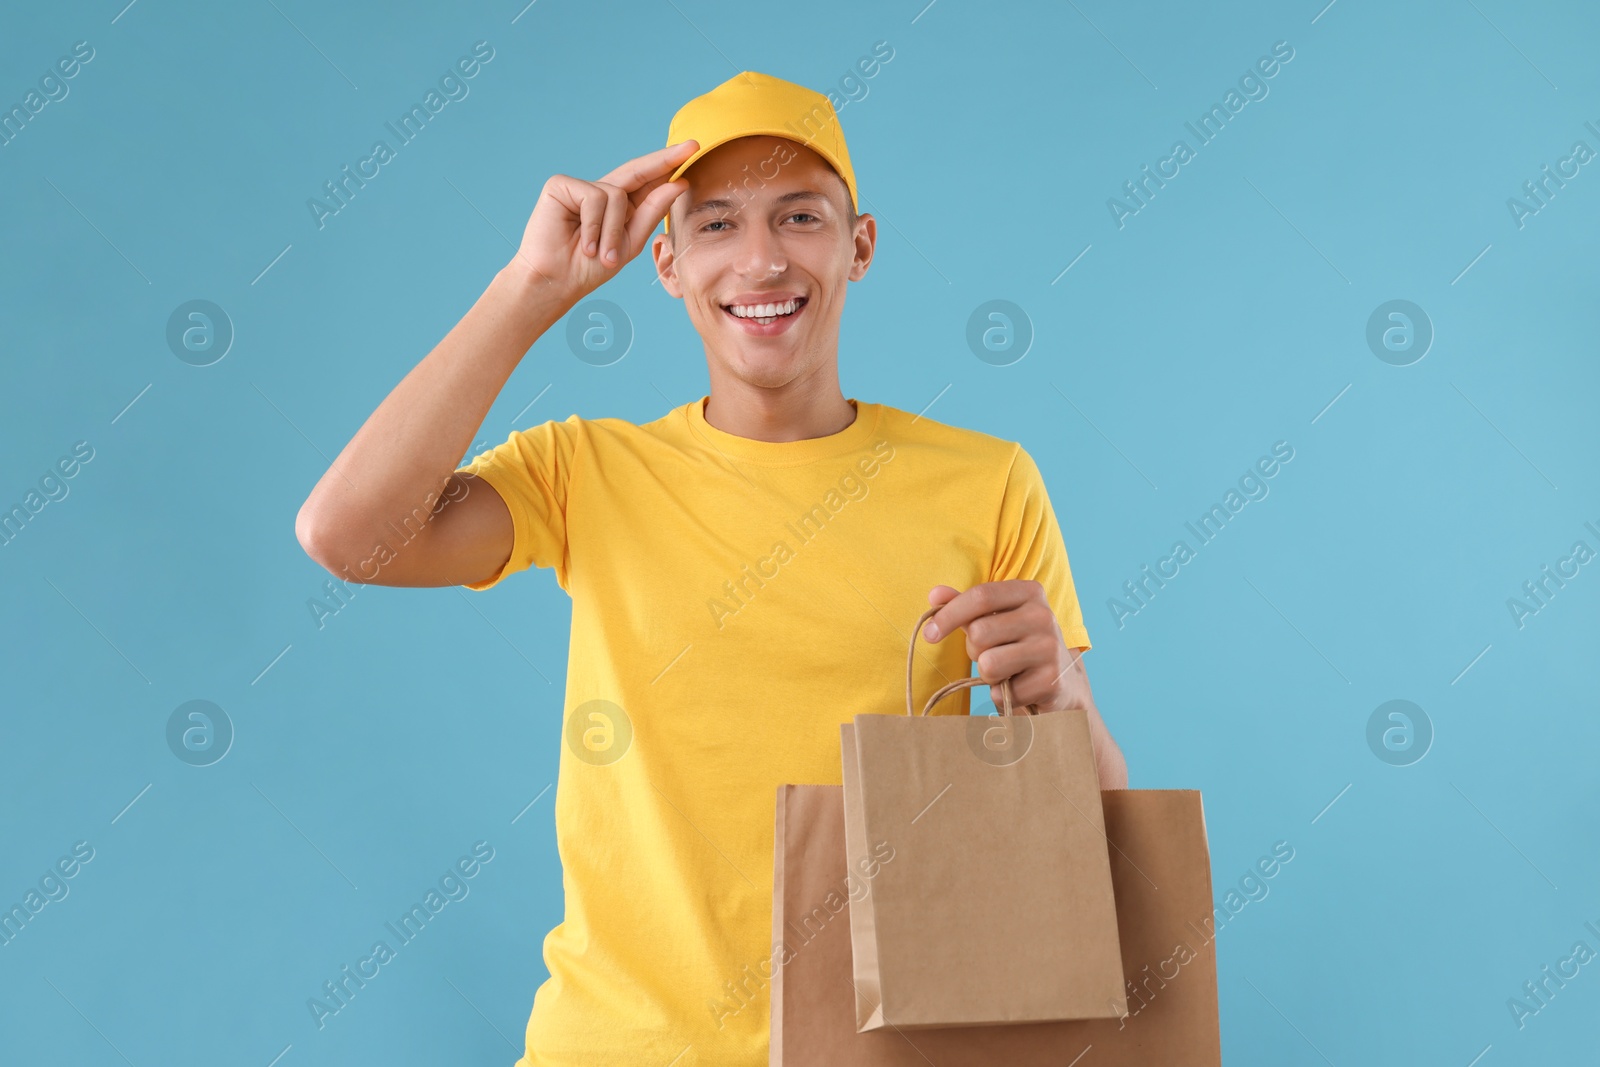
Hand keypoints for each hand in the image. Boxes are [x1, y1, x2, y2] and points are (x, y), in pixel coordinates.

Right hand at [506, 140, 698, 305]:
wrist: (557, 282)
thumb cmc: (589, 268)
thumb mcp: (630, 242)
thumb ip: (652, 212)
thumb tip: (678, 183)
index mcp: (618, 206)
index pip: (646, 181)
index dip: (668, 166)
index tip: (694, 149)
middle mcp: (600, 192)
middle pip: (636, 170)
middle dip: (664, 160)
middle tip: (692, 146)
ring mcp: (580, 187)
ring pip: (617, 195)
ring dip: (613, 230)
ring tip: (602, 255)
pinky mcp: (561, 185)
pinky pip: (594, 197)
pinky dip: (595, 224)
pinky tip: (585, 243)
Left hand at [923, 581, 1127, 787]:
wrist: (1062, 684)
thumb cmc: (1018, 646)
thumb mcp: (995, 620)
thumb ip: (965, 606)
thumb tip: (934, 595)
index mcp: (1029, 592)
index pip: (981, 596)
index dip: (949, 615)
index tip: (929, 634)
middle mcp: (1043, 615)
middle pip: (979, 632)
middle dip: (974, 651)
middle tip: (992, 654)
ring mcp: (1050, 648)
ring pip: (988, 663)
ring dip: (988, 675)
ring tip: (1007, 671)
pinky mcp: (1051, 680)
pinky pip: (1003, 692)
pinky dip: (1003, 695)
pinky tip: (1020, 688)